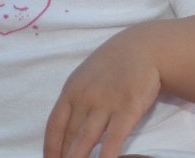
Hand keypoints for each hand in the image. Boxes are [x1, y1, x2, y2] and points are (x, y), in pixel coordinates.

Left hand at [43, 30, 160, 157]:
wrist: (143, 48)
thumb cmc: (112, 65)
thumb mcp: (86, 77)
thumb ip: (75, 100)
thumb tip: (65, 127)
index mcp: (71, 91)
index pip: (54, 126)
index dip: (50, 148)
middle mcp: (85, 98)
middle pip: (68, 136)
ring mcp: (106, 103)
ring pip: (86, 140)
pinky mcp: (128, 109)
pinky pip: (114, 139)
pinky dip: (106, 156)